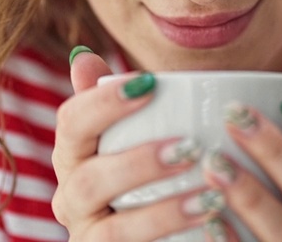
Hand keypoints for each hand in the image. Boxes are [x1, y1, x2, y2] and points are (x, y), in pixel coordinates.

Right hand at [51, 49, 222, 240]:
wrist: (157, 236)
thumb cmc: (144, 177)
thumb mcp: (130, 137)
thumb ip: (113, 102)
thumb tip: (84, 57)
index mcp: (72, 157)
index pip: (71, 122)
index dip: (105, 101)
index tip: (150, 82)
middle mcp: (71, 200)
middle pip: (89, 181)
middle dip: (138, 163)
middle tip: (190, 147)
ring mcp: (89, 240)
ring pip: (112, 233)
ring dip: (163, 213)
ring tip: (211, 197)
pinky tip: (210, 229)